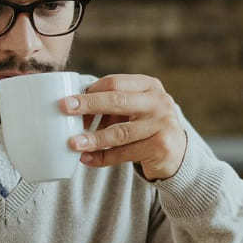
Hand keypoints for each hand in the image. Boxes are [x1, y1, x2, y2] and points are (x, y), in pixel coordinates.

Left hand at [60, 74, 186, 180]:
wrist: (177, 152)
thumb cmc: (146, 126)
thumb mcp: (135, 108)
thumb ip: (112, 104)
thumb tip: (73, 108)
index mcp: (149, 86)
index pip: (115, 82)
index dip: (90, 91)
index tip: (68, 100)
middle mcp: (158, 101)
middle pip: (117, 100)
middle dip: (88, 105)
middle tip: (64, 109)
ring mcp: (162, 124)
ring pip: (120, 132)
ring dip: (93, 138)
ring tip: (73, 143)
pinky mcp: (160, 146)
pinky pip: (125, 153)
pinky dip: (103, 157)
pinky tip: (87, 159)